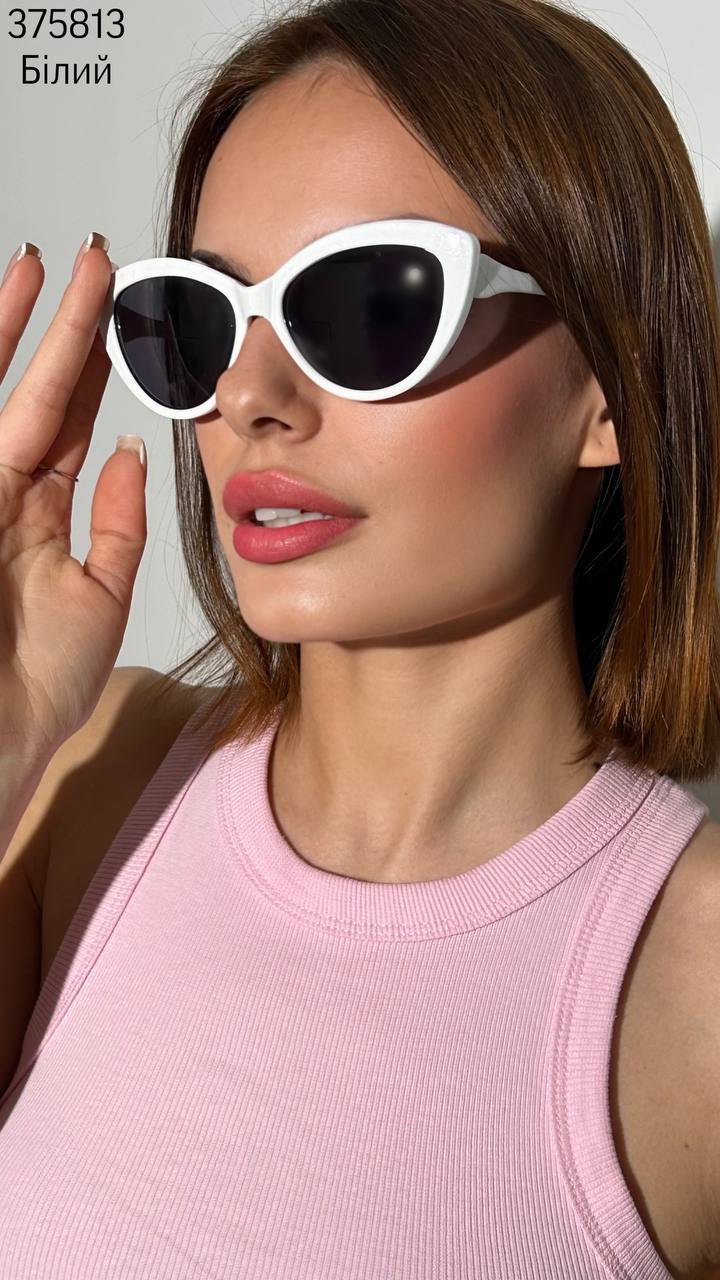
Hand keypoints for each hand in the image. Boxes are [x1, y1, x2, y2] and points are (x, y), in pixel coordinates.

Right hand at [0, 235, 147, 756]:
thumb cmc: (33, 690)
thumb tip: (131, 449)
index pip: (66, 424)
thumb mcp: (97, 596)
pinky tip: (1, 322)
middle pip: (32, 394)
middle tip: (92, 260)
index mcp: (36, 517)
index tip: (122, 315)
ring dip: (15, 332)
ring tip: (42, 265)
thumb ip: (116, 524)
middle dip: (61, 328)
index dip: (91, 368)